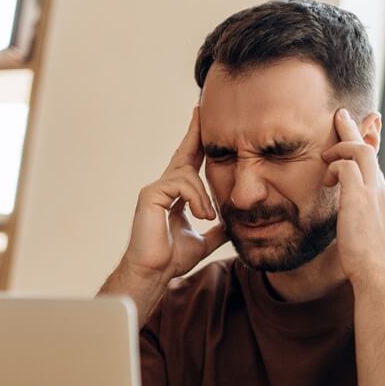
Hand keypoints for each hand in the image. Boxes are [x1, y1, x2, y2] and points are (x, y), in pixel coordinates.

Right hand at [121, 107, 228, 283]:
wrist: (154, 273)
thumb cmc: (171, 260)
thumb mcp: (203, 241)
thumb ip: (216, 231)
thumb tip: (234, 226)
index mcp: (174, 196)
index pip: (188, 164)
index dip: (197, 144)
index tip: (202, 123)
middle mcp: (162, 188)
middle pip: (182, 154)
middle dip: (194, 134)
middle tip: (201, 112)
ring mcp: (154, 190)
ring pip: (188, 175)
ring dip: (204, 196)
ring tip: (208, 216)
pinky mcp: (150, 195)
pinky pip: (181, 185)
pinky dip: (196, 199)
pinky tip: (200, 215)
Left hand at [322, 108, 384, 285]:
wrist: (379, 276)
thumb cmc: (370, 266)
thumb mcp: (365, 239)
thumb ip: (358, 225)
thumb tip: (350, 227)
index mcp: (383, 200)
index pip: (374, 166)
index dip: (366, 149)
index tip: (360, 137)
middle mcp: (382, 191)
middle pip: (369, 150)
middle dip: (354, 130)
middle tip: (340, 114)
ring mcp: (373, 193)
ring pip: (360, 151)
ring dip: (341, 146)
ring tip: (325, 154)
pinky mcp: (360, 197)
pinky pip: (347, 165)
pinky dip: (334, 165)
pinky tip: (326, 178)